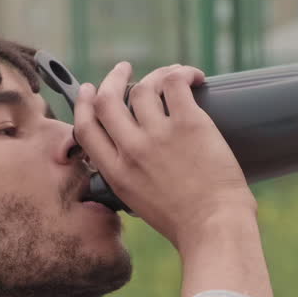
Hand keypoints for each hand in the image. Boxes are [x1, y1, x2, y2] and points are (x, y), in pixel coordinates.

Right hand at [73, 61, 256, 251]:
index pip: (85, 128)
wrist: (214, 227)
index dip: (84, 103)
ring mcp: (158, 135)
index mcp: (116, 173)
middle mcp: (131, 150)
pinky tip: (195, 77)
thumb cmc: (185, 223)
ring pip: (143, 87)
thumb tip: (131, 158)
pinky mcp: (188, 123)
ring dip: (154, 74)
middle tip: (124, 68)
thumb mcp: (139, 203)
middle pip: (107, 100)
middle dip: (113, 78)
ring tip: (170, 75)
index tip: (90, 90)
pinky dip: (182, 73)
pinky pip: (175, 82)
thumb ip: (129, 178)